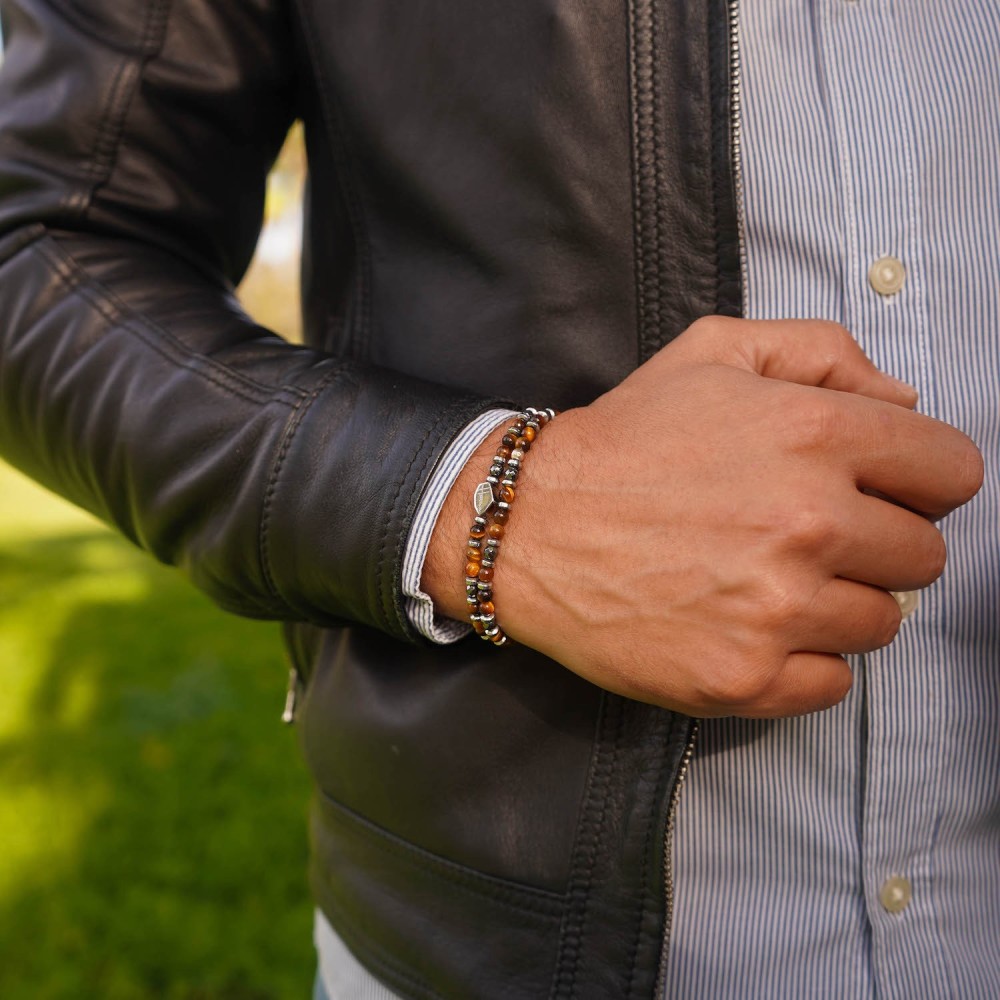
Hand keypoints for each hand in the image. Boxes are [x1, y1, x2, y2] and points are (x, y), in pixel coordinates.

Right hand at [424, 317, 983, 717]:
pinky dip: (806, 659)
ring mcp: (779, 609)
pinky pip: (835, 682)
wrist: (529, 526)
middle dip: (879, 542)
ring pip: (882, 622)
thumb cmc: (622, 442)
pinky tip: (754, 625)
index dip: (920, 478)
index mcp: (813, 433)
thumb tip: (901, 400)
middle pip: (925, 555)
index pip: (952, 472)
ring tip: (771, 580)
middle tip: (810, 536)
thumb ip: (822, 352)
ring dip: (839, 603)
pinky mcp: (746, 676)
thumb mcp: (713, 353)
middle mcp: (808, 524)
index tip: (883, 489)